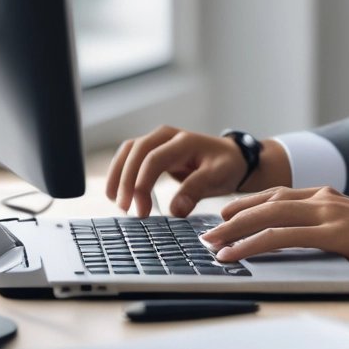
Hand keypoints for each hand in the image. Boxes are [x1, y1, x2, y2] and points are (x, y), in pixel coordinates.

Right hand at [106, 124, 254, 217]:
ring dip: (118, 175)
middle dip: (126, 180)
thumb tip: (175, 210)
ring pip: (128, 152)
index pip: (154, 158)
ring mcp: (158, 141)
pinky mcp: (153, 151)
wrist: (232, 158)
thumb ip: (197, 189)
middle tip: (125, 208)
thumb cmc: (226, 165)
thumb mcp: (219, 176)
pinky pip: (130, 158)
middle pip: (136, 151)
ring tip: (116, 202)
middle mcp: (167, 136)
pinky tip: (117, 194)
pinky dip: (120, 174)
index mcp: (184, 141)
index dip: (142, 184)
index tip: (141, 211)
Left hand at [200, 186, 348, 274]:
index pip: (278, 195)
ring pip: (268, 216)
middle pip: (267, 202)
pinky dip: (252, 244)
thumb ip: (325, 226)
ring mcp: (327, 212)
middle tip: (209, 230)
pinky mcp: (331, 232)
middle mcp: (323, 197)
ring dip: (234, 229)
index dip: (248, 204)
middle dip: (233, 216)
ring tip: (212, 244)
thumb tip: (298, 241)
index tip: (225, 215)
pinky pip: (281, 237)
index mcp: (327, 194)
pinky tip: (235, 254)